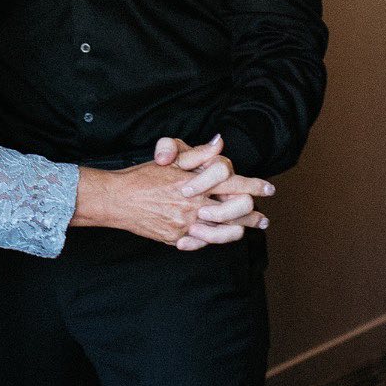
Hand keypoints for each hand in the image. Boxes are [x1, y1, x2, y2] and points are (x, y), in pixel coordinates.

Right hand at [72, 140, 266, 248]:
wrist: (117, 199)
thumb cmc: (142, 177)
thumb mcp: (170, 161)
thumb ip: (197, 153)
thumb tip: (220, 142)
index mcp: (194, 183)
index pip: (232, 183)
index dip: (253, 186)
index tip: (268, 189)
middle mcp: (193, 205)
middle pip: (234, 211)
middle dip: (252, 214)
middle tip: (262, 219)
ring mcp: (186, 224)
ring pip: (222, 232)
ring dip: (238, 231)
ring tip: (248, 230)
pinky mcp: (176, 238)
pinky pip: (201, 242)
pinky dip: (214, 240)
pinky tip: (221, 237)